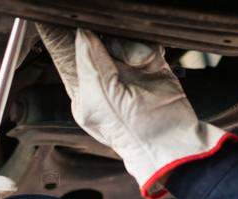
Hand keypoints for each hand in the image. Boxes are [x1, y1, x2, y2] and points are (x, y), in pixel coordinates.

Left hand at [36, 24, 235, 198]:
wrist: (172, 141)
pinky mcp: (151, 65)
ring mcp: (128, 72)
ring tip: (135, 64)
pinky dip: (145, 46)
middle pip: (94, 39)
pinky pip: (144, 41)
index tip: (66, 18)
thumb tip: (81, 33)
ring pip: (119, 37)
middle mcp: (104, 79)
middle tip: (108, 45)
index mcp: (84, 91)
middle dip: (101, 38)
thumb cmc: (131, 132)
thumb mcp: (99, 98)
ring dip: (126, 45)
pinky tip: (147, 62)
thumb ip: (88, 62)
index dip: (65, 34)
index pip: (68, 54)